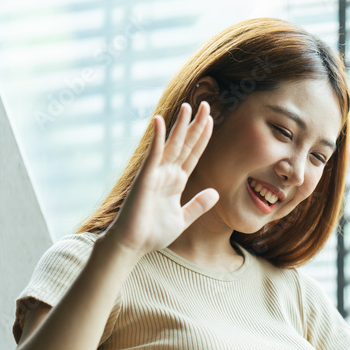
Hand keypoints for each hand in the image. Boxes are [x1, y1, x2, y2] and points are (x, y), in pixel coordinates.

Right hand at [104, 101, 216, 256]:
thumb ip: (198, 205)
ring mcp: (156, 174)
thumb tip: (215, 192)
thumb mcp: (184, 218)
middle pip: (185, 144)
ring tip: (189, 106)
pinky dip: (158, 138)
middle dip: (196, 125)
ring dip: (180, 125)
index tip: (211, 120)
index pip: (193, 154)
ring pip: (172, 145)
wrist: (133, 245)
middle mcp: (167, 173)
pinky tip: (160, 121)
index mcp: (177, 181)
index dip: (202, 137)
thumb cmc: (153, 233)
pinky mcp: (145, 178)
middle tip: (206, 104)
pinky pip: (153, 154)